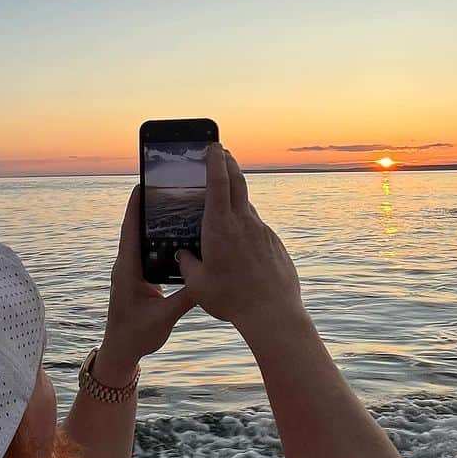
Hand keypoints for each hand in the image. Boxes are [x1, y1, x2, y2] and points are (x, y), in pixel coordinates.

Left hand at [99, 185, 195, 377]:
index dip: (135, 207)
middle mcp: (127, 266)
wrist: (121, 352)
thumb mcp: (164, 316)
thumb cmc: (136, 335)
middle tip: (166, 187)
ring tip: (174, 205)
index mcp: (128, 270)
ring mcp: (132, 272)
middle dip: (148, 207)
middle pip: (137, 229)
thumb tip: (208, 275)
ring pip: (143, 240)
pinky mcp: (139, 278)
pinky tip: (178, 237)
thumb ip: (186, 296)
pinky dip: (160, 241)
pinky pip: (149, 253)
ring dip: (154, 223)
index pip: (130, 231)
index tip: (142, 184)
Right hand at [175, 143, 304, 342]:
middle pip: (238, 182)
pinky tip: (241, 242)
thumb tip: (182, 254)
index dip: (215, 160)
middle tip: (222, 152)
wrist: (273, 312)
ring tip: (225, 201)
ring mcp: (262, 231)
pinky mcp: (274, 244)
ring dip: (236, 197)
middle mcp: (243, 222)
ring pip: (246, 206)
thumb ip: (187, 264)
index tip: (213, 145)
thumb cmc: (231, 298)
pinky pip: (256, 228)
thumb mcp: (198, 284)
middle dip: (229, 163)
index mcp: (220, 226)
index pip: (219, 181)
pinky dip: (246, 225)